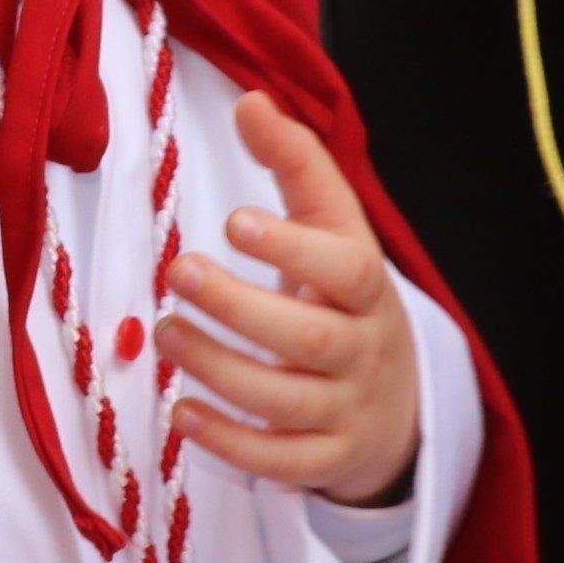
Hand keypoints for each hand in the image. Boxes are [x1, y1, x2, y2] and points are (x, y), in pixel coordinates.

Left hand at [155, 93, 424, 507]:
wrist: (398, 406)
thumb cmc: (344, 298)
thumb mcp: (334, 229)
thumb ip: (296, 165)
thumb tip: (250, 101)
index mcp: (368, 289)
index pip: (347, 266)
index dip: (294, 248)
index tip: (234, 221)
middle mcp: (364, 350)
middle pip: (309, 336)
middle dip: (239, 308)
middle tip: (176, 272)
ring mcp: (348, 410)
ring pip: (286, 400)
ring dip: (218, 369)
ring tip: (165, 332)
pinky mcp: (326, 459)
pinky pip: (280, 461)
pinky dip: (229, 442)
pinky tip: (181, 414)